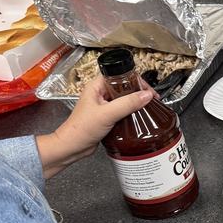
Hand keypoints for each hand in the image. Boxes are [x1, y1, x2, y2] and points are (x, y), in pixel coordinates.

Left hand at [36, 76, 154, 179]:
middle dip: (137, 92)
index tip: (147, 89)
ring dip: (135, 104)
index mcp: (96, 87)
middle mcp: (100, 94)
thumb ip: (127, 103)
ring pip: (124, 100)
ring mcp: (103, 106)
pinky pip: (122, 111)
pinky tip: (138, 118)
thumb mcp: (107, 114)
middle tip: (150, 100)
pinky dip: (130, 114)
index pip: (119, 75)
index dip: (135, 80)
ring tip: (146, 109)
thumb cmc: (81, 129)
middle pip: (123, 87)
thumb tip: (146, 95)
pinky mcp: (106, 117)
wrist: (72, 147)